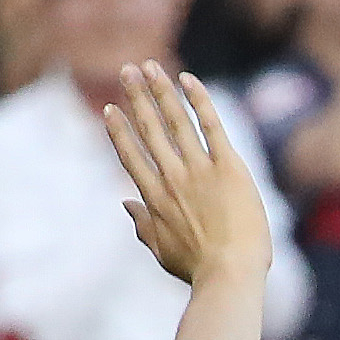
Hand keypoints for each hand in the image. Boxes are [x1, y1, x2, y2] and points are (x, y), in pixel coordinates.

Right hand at [103, 63, 272, 288]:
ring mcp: (200, 171)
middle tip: (127, 70)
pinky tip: (188, 79)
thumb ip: (142, 225)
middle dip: (137, 97)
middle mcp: (172, 178)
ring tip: (149, 66)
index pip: (131, 156)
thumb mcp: (162, 251)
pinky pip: (212, 127)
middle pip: (149, 130)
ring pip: (176, 121)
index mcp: (154, 199)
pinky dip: (199, 101)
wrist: (230, 273)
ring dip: (161, 91)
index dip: (119, 131)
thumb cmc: (199, 270)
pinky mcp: (229, 169)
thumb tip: (125, 204)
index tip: (109, 110)